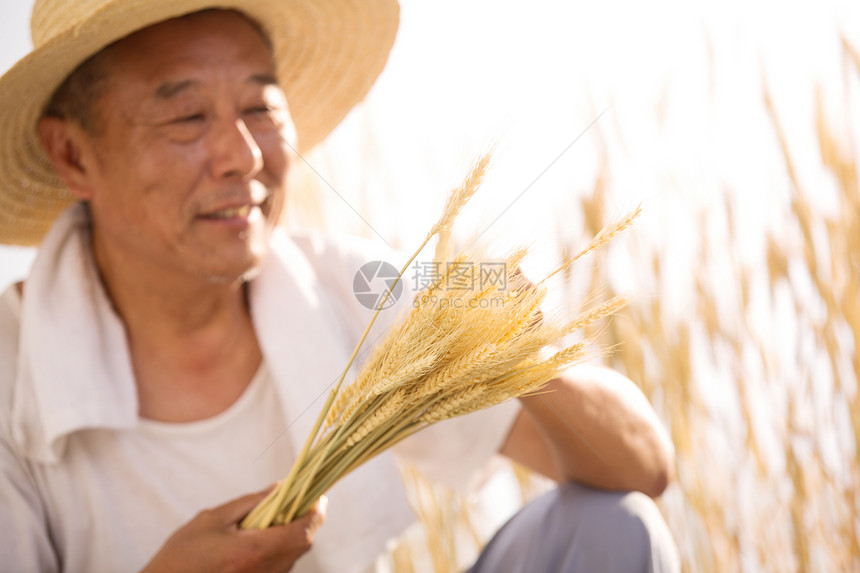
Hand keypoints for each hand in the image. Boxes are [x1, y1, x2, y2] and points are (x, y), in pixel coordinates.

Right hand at [141, 488, 326, 572]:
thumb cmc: (181, 554)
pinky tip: (262, 539)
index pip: (303, 532)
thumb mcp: (212, 519)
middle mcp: (264, 572)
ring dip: (291, 536)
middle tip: (296, 501)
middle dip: (305, 521)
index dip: (316, 512)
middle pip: (302, 545)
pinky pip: (278, 568)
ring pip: (291, 557)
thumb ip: (249, 503)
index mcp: (254, 551)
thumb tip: (278, 488)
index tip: (317, 496)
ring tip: (275, 518)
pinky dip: (278, 551)